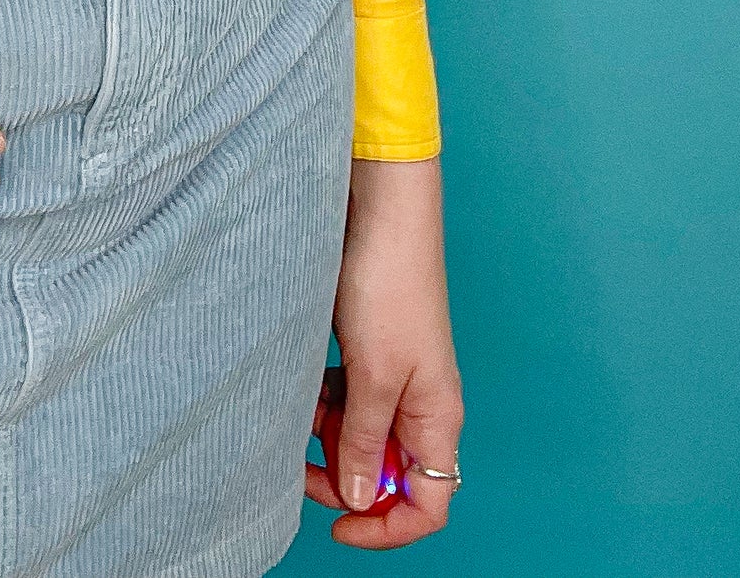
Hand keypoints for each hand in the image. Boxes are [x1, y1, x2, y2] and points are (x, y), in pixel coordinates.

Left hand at [302, 156, 462, 549]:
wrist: (380, 211)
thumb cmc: (389, 285)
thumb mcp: (373, 374)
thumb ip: (364, 440)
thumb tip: (359, 500)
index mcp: (437, 419)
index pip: (427, 504)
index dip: (387, 527)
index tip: (338, 525)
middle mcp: (421, 404)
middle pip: (388, 474)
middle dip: (346, 478)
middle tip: (303, 465)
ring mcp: (395, 377)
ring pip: (362, 436)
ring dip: (330, 436)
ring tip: (302, 411)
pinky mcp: (370, 351)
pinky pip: (347, 400)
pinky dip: (324, 402)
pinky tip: (305, 386)